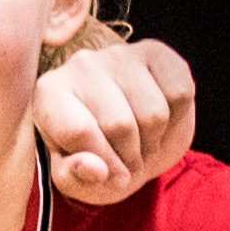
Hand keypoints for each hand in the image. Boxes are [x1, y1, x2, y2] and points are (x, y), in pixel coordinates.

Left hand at [29, 31, 198, 202]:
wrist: (132, 139)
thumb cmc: (96, 159)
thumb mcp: (76, 178)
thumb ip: (75, 175)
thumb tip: (96, 169)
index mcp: (49, 93)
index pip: (79, 131)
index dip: (104, 165)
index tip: (113, 179)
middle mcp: (80, 65)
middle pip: (120, 125)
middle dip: (131, 157)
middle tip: (130, 162)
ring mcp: (119, 53)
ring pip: (153, 113)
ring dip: (153, 142)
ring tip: (142, 143)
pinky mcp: (156, 52)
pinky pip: (180, 94)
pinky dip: (176, 119)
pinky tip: (160, 119)